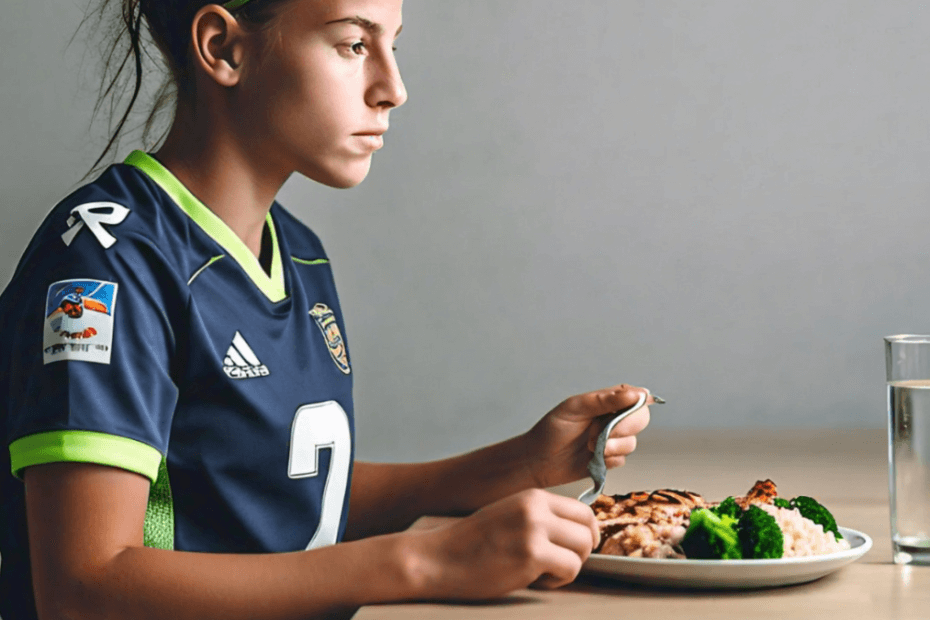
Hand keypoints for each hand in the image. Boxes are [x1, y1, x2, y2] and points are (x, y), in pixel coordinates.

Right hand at [410, 489, 598, 598]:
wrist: (439, 558)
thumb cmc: (473, 544)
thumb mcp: (509, 516)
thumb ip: (540, 519)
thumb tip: (577, 533)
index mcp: (532, 497)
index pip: (582, 510)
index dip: (587, 533)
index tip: (578, 548)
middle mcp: (536, 508)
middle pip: (588, 528)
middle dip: (583, 551)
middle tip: (565, 564)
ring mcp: (534, 530)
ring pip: (583, 549)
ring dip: (570, 567)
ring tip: (545, 573)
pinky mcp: (531, 555)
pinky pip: (570, 569)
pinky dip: (559, 581)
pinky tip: (537, 581)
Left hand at [520, 384, 653, 488]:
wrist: (537, 461)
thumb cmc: (551, 430)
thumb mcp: (575, 408)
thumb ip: (605, 400)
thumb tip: (637, 393)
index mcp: (605, 402)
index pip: (634, 397)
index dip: (638, 402)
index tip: (633, 407)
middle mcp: (612, 420)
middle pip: (640, 419)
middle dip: (623, 427)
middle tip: (600, 431)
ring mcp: (611, 440)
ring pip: (631, 443)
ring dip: (611, 446)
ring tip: (588, 446)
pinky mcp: (608, 460)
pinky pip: (621, 460)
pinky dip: (607, 460)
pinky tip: (590, 458)